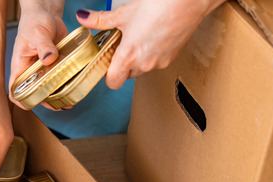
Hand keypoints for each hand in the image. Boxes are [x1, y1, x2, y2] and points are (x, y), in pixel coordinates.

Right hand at [8, 1, 67, 109]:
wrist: (48, 13)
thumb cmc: (34, 21)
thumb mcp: (37, 33)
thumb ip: (44, 46)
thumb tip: (49, 59)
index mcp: (20, 66)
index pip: (15, 90)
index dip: (21, 100)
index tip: (32, 104)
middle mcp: (32, 71)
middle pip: (35, 93)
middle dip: (46, 101)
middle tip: (58, 104)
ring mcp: (45, 69)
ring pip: (49, 88)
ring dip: (58, 95)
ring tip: (68, 101)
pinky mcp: (57, 64)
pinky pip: (61, 77)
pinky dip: (67, 83)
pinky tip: (75, 86)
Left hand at [76, 0, 223, 88]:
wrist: (189, 1)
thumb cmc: (158, 6)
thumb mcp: (123, 13)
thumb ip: (101, 20)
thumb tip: (83, 18)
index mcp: (129, 57)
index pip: (113, 82)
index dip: (108, 74)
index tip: (106, 61)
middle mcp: (145, 65)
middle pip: (126, 75)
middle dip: (122, 63)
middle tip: (122, 44)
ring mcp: (160, 63)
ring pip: (141, 69)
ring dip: (137, 58)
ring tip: (138, 37)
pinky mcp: (172, 58)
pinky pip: (156, 62)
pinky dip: (151, 54)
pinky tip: (152, 36)